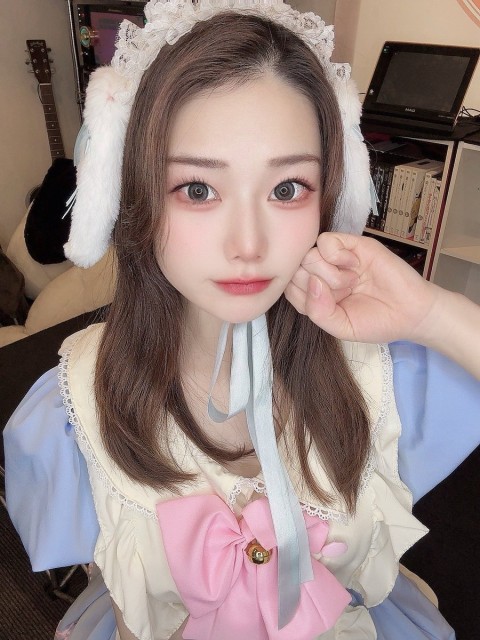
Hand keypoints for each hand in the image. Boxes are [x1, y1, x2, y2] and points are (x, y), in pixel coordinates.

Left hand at [285, 232, 439, 344]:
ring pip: (308, 255)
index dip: (304, 297)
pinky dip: (336, 255)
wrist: (411, 312)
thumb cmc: (377, 321)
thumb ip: (318, 311)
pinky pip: (326, 240)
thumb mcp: (340, 327)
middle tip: (342, 293)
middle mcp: (322, 274)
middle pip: (296, 270)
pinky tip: (353, 266)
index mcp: (316, 295)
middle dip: (316, 285)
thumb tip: (312, 283)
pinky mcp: (351, 244)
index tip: (328, 306)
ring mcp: (335, 258)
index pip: (290, 289)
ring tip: (351, 282)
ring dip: (329, 273)